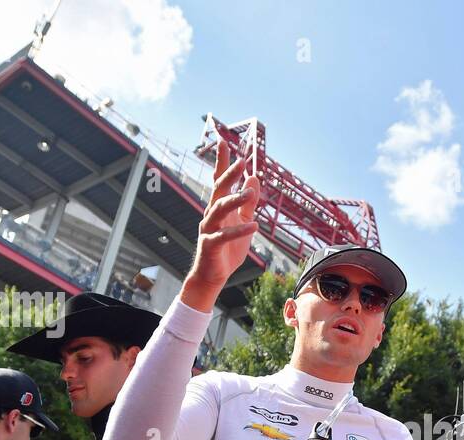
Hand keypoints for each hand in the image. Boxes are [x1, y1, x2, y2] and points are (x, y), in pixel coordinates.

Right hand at [181, 139, 260, 310]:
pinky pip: (224, 235)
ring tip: (250, 194)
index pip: (219, 180)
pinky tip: (254, 226)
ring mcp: (209, 228)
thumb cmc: (228, 249)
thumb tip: (254, 177)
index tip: (223, 141)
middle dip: (228, 175)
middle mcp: (211, 214)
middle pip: (218, 190)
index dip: (221, 162)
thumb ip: (249, 202)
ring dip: (235, 201)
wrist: (214, 275)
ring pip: (220, 209)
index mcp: (219, 207)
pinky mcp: (210, 244)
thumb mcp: (244, 221)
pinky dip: (239, 230)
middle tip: (241, 163)